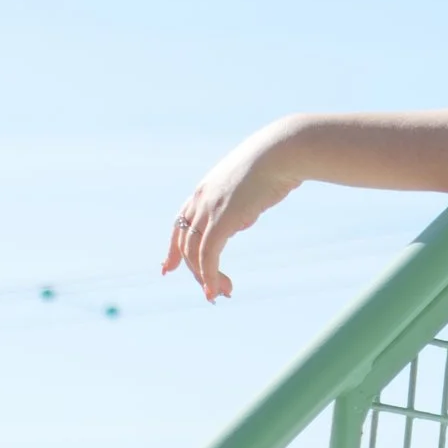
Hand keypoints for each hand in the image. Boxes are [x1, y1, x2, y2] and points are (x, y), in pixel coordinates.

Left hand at [162, 123, 305, 300]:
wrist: (281, 152)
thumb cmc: (274, 164)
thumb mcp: (249, 185)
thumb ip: (239, 204)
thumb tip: (239, 221)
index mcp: (204, 190)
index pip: (179, 224)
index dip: (172, 250)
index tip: (166, 269)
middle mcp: (200, 200)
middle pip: (184, 244)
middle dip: (195, 272)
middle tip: (211, 293)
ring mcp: (209, 209)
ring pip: (194, 253)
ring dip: (205, 278)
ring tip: (219, 295)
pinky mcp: (221, 219)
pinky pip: (208, 255)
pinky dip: (210, 275)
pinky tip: (217, 289)